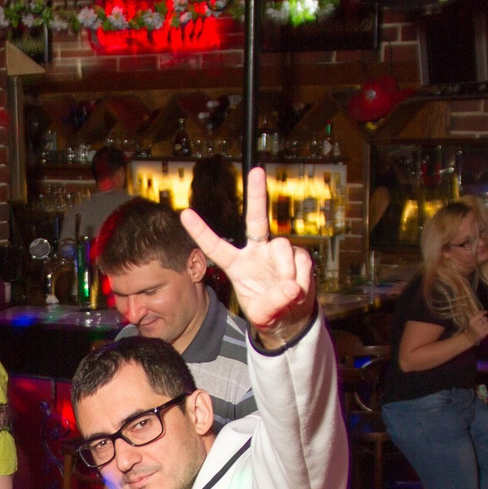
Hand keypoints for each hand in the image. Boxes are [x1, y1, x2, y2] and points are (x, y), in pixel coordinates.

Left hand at [179, 167, 316, 345]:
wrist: (292, 317)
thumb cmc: (270, 313)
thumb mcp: (263, 315)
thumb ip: (272, 303)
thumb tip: (291, 286)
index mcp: (237, 264)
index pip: (215, 246)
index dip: (201, 232)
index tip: (185, 214)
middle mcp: (256, 252)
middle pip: (256, 219)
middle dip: (257, 194)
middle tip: (257, 171)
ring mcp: (277, 251)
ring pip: (282, 247)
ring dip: (286, 271)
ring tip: (288, 292)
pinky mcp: (298, 255)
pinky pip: (301, 260)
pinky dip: (302, 278)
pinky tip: (298, 289)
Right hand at [466, 310, 487, 343]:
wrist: (469, 338)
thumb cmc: (471, 328)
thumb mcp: (472, 321)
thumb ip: (477, 316)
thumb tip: (486, 311)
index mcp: (472, 321)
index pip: (480, 314)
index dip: (484, 312)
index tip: (486, 312)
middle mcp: (476, 325)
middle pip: (485, 318)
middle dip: (485, 319)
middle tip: (483, 322)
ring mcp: (480, 330)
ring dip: (487, 324)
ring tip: (484, 326)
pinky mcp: (483, 334)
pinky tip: (485, 330)